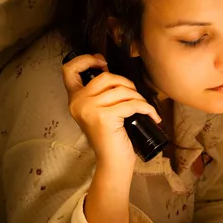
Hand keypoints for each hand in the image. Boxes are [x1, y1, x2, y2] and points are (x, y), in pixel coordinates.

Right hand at [62, 53, 161, 171]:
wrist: (113, 163)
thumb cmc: (111, 137)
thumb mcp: (98, 111)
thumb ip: (99, 94)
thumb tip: (109, 71)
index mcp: (74, 100)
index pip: (69, 70)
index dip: (86, 59)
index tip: (103, 62)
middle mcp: (78, 103)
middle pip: (105, 77)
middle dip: (126, 83)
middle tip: (135, 96)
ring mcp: (90, 110)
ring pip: (121, 90)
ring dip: (138, 97)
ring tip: (144, 108)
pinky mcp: (105, 117)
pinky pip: (132, 103)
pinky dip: (146, 108)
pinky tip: (152, 116)